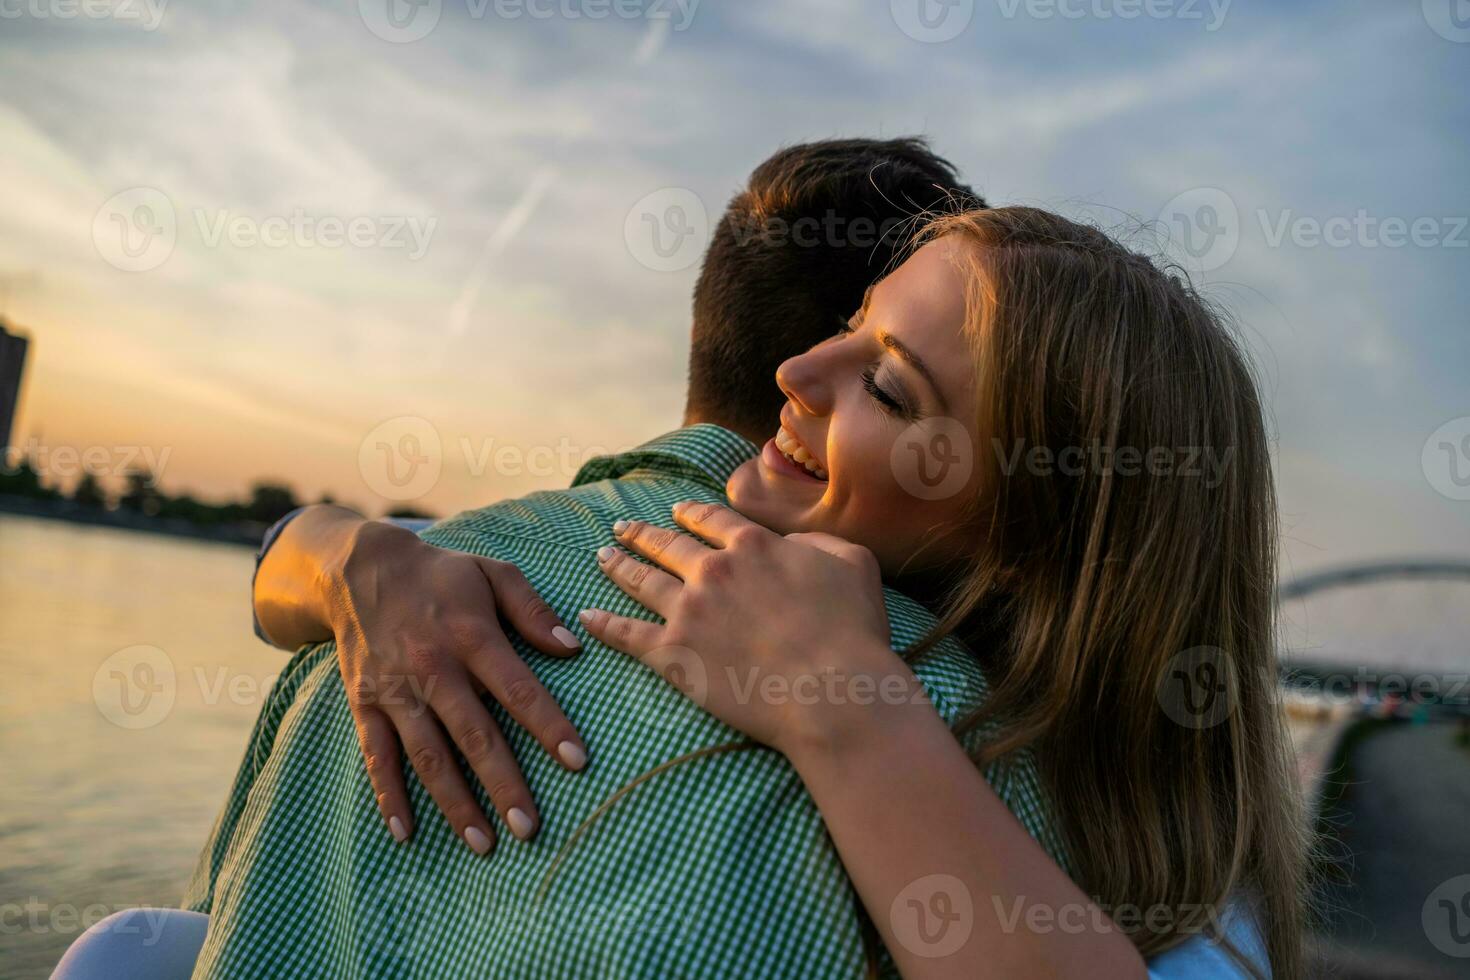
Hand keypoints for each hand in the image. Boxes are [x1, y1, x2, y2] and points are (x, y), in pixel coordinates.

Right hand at [327, 520, 587, 853]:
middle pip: (474, 734)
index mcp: (471, 636)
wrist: (361, 569)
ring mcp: (397, 691)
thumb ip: (533, 610)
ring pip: (428, 756)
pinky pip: (377, 756)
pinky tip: (407, 832)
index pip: (517, 688)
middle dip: (503, 783)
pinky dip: (389, 796)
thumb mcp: (493, 573)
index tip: (577, 761)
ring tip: (483, 844)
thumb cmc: (442, 575)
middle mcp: (434, 669)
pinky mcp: (366, 705)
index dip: (548, 725)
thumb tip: (573, 647)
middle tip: (529, 827)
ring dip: (455, 802)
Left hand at [579, 501, 921, 757]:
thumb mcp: (853, 563)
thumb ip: (817, 542)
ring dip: (618, 566)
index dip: (690, 513)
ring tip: (602, 557)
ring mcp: (689, 611)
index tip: (677, 511)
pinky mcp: (674, 655)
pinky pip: (627, 635)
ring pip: (641, 580)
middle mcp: (713, 570)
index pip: (712, 521)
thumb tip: (792, 545)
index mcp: (753, 546)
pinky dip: (604, 624)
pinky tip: (587, 616)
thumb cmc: (851, 631)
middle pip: (668, 544)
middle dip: (643, 533)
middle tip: (622, 527)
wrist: (831, 691)